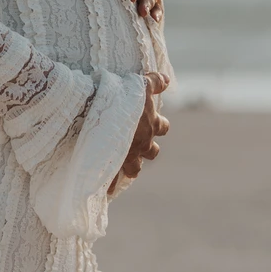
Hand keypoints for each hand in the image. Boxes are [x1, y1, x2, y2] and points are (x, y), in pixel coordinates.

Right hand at [110, 72, 170, 193]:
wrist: (102, 112)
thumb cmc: (124, 98)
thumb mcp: (141, 85)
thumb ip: (155, 82)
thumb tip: (167, 80)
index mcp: (151, 125)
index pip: (163, 128)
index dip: (159, 125)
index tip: (154, 122)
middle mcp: (143, 144)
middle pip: (152, 153)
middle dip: (147, 150)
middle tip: (137, 145)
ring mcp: (128, 156)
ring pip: (135, 169)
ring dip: (131, 167)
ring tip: (122, 166)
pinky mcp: (114, 164)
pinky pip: (112, 182)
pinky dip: (109, 186)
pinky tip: (105, 191)